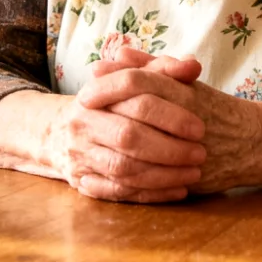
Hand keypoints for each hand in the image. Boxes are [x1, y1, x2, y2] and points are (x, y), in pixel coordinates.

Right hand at [47, 58, 207, 203]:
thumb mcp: (131, 82)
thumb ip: (163, 70)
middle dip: (169, 148)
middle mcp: (82, 121)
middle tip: (200, 154)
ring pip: (123, 168)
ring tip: (194, 173)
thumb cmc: (111, 105)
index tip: (199, 127)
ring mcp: (79, 153)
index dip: (169, 111)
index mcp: (95, 91)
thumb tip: (193, 67)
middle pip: (128, 135)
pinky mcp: (81, 181)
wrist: (61, 133)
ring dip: (163, 174)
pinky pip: (118, 192)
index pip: (132, 94)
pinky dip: (151, 194)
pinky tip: (177, 190)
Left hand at [80, 50, 261, 194]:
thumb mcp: (185, 83)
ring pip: (136, 153)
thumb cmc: (215, 109)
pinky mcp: (186, 177)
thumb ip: (151, 67)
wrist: (253, 142)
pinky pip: (146, 184)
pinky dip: (118, 183)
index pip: (136, 82)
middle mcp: (182, 117)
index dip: (107, 86)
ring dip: (106, 153)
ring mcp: (184, 149)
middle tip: (78, 119)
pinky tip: (99, 178)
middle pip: (131, 115)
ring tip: (87, 150)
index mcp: (181, 91)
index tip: (85, 93)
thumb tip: (115, 54)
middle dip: (101, 118)